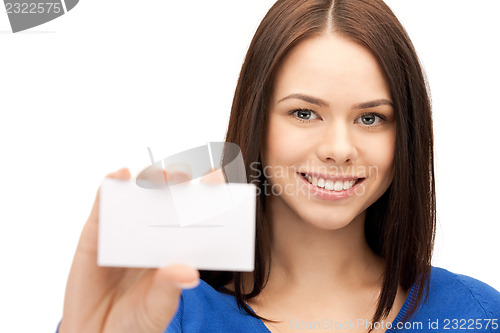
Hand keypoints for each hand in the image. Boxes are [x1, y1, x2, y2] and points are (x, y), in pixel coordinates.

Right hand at [59, 168, 198, 332]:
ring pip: (140, 193)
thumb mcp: (156, 308)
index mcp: (177, 246)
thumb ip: (169, 288)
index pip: (196, 215)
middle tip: (190, 176)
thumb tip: (189, 273)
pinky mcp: (97, 231)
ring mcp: (126, 228)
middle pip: (170, 196)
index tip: (217, 181)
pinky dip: (112, 184)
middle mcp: (154, 232)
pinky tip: (121, 176)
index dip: (207, 196)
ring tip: (162, 175)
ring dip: (151, 177)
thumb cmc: (134, 321)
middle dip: (181, 180)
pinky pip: (105, 201)